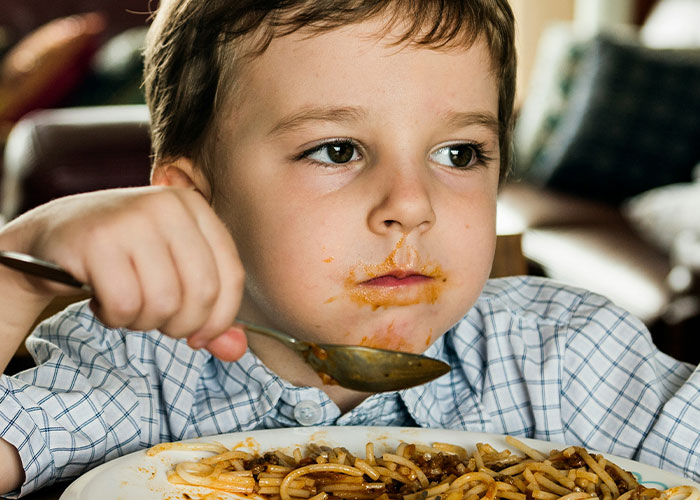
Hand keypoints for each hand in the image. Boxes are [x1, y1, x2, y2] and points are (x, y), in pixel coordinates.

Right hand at [1, 186, 246, 360]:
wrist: (51, 236)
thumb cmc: (123, 256)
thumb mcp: (172, 273)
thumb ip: (209, 312)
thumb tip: (236, 350)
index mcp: (195, 207)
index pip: (231, 275)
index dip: (220, 318)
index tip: (199, 336)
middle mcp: (167, 205)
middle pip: (202, 292)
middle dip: (181, 324)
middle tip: (156, 322)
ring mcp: (132, 219)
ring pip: (164, 303)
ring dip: (143, 322)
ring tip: (126, 306)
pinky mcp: (97, 241)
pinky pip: (125, 305)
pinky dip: (115, 318)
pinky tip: (102, 302)